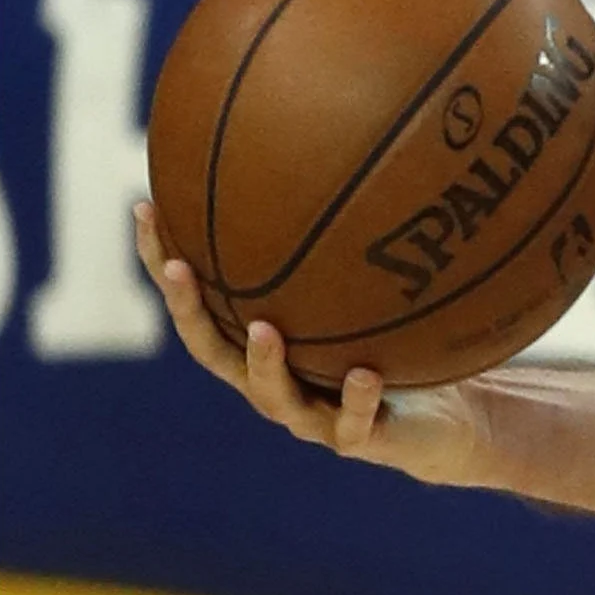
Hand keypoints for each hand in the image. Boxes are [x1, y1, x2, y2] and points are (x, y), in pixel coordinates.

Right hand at [142, 197, 481, 483]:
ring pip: (274, 396)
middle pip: (213, 349)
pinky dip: (357, 398)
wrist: (448, 424)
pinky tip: (364, 373)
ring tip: (265, 330)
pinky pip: (355, 422)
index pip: (199, 300)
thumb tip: (343, 153)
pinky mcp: (362, 440)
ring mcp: (314, 415)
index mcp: (259, 345)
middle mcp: (274, 381)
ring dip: (266, 362)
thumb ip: (350, 243)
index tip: (146, 208)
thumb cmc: (401, 349)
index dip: (164, 260)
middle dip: (190, 309)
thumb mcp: (374, 290)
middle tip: (179, 268)